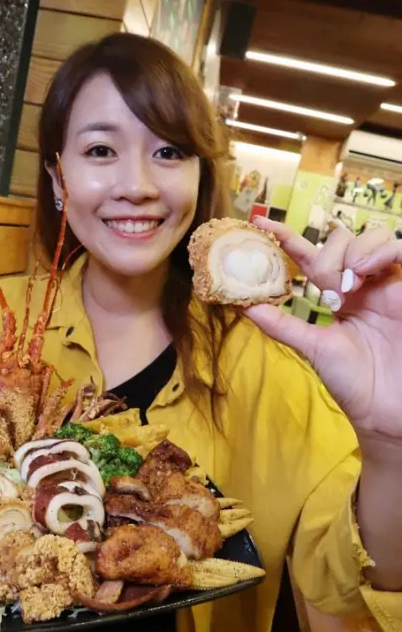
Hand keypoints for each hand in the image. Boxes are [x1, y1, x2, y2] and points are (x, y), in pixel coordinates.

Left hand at [244, 218, 401, 446]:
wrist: (388, 409)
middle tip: (328, 287)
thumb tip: (245, 308)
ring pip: (371, 237)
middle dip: (330, 253)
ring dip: (354, 252)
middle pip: (342, 240)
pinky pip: (400, 250)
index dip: (285, 237)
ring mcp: (387, 284)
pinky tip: (365, 272)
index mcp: (337, 296)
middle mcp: (362, 285)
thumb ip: (284, 325)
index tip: (257, 222)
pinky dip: (381, 251)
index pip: (309, 257)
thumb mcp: (314, 348)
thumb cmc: (354, 382)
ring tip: (348, 283)